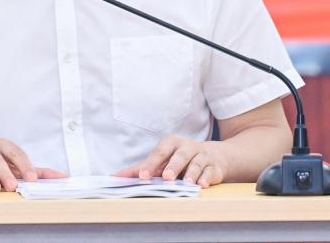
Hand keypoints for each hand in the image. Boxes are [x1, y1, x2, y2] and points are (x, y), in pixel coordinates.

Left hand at [114, 135, 229, 187]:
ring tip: (187, 184)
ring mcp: (202, 156)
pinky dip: (206, 177)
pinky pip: (210, 171)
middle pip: (180, 155)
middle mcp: (187, 147)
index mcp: (172, 143)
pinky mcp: (213, 167)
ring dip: (191, 173)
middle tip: (167, 178)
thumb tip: (116, 177)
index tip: (142, 176)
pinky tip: (202, 185)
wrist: (213, 156)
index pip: (160, 152)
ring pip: (196, 163)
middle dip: (173, 166)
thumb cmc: (180, 159)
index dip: (151, 163)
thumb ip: (141, 168)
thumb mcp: (162, 161)